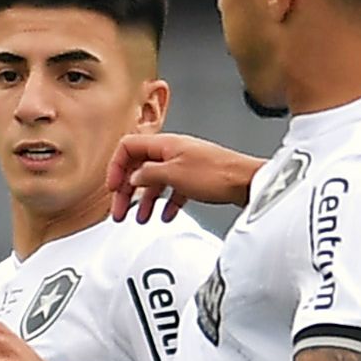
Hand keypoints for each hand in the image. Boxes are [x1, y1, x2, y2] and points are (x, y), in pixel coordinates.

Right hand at [109, 132, 263, 220]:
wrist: (247, 182)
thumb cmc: (217, 174)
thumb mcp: (174, 174)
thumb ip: (148, 174)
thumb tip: (133, 177)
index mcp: (165, 144)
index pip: (128, 147)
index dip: (116, 167)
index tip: (113, 187)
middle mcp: (173, 151)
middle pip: (139, 167)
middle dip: (127, 190)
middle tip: (120, 210)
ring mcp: (184, 164)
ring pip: (155, 180)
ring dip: (145, 200)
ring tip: (140, 217)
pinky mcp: (195, 178)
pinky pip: (173, 189)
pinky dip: (165, 202)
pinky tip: (165, 214)